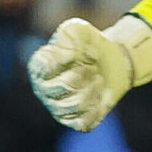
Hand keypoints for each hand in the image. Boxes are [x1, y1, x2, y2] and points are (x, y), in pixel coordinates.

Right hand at [27, 14, 151, 131]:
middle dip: (84, 74)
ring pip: (75, 106)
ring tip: (99, 79)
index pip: (43, 67)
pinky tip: (102, 95)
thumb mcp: (78, 29)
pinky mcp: (76, 121)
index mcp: (39, 68)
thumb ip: (69, 34)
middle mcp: (44, 90)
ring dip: (93, 90)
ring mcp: (59, 108)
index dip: (63, 60)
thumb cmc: (89, 45)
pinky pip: (84, 122)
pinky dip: (97, 107)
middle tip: (94, 66)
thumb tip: (70, 55)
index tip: (75, 53)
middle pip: (63, 87)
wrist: (112, 63)